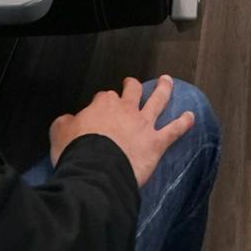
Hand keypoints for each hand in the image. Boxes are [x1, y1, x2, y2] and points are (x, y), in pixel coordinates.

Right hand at [48, 75, 194, 187]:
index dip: (101, 102)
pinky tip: (191, 117)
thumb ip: (66, 122)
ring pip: (157, 101)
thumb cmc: (76, 151)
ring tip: (168, 81)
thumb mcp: (59, 132)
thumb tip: (70, 120)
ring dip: (164, 90)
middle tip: (130, 83)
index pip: (103, 97)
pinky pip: (173, 130)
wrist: (96, 169)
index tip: (98, 109)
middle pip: (131, 91)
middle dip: (131, 85)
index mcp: (102, 105)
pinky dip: (183, 123)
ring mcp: (143, 124)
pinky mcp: (156, 142)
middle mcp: (126, 109)